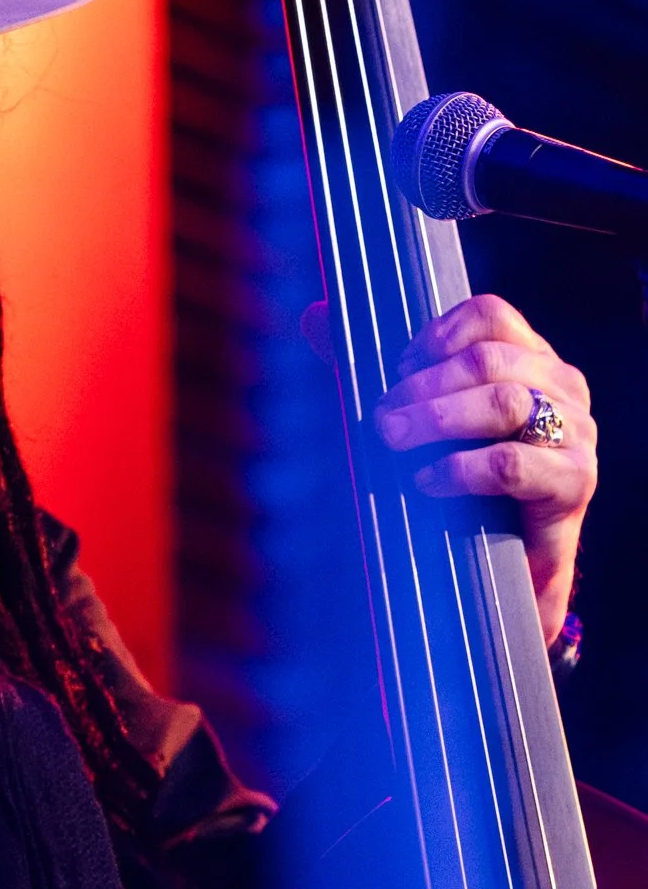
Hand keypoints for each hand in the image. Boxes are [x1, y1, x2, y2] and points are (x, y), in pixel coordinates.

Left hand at [371, 295, 595, 644]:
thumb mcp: (420, 423)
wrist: (506, 573)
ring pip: (504, 403)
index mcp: (531, 360)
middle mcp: (562, 387)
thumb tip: (313, 316)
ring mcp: (575, 433)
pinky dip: (460, 469)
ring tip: (393, 441)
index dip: (436, 336)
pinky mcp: (572, 482)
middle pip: (490, 360)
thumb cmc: (463, 488)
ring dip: (437, 419)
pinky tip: (426, 481)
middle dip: (423, 388)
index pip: (491, 316)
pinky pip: (511, 462)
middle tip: (381, 420)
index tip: (396, 370)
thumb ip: (376, 371)